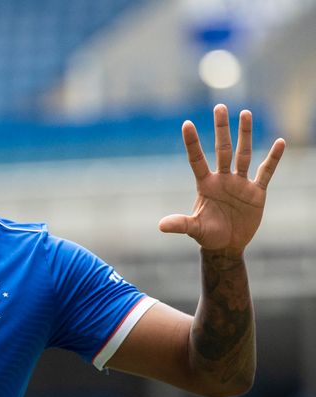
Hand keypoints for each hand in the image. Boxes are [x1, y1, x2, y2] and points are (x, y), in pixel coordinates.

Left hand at [159, 104, 284, 253]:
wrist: (227, 246)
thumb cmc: (207, 236)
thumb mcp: (194, 229)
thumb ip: (180, 224)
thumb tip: (161, 226)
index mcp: (205, 184)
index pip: (197, 159)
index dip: (192, 142)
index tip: (186, 123)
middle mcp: (222, 179)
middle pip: (222, 149)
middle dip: (221, 129)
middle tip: (220, 106)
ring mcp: (240, 183)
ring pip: (243, 154)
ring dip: (245, 135)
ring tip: (245, 113)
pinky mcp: (256, 192)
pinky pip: (266, 172)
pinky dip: (273, 158)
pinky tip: (279, 142)